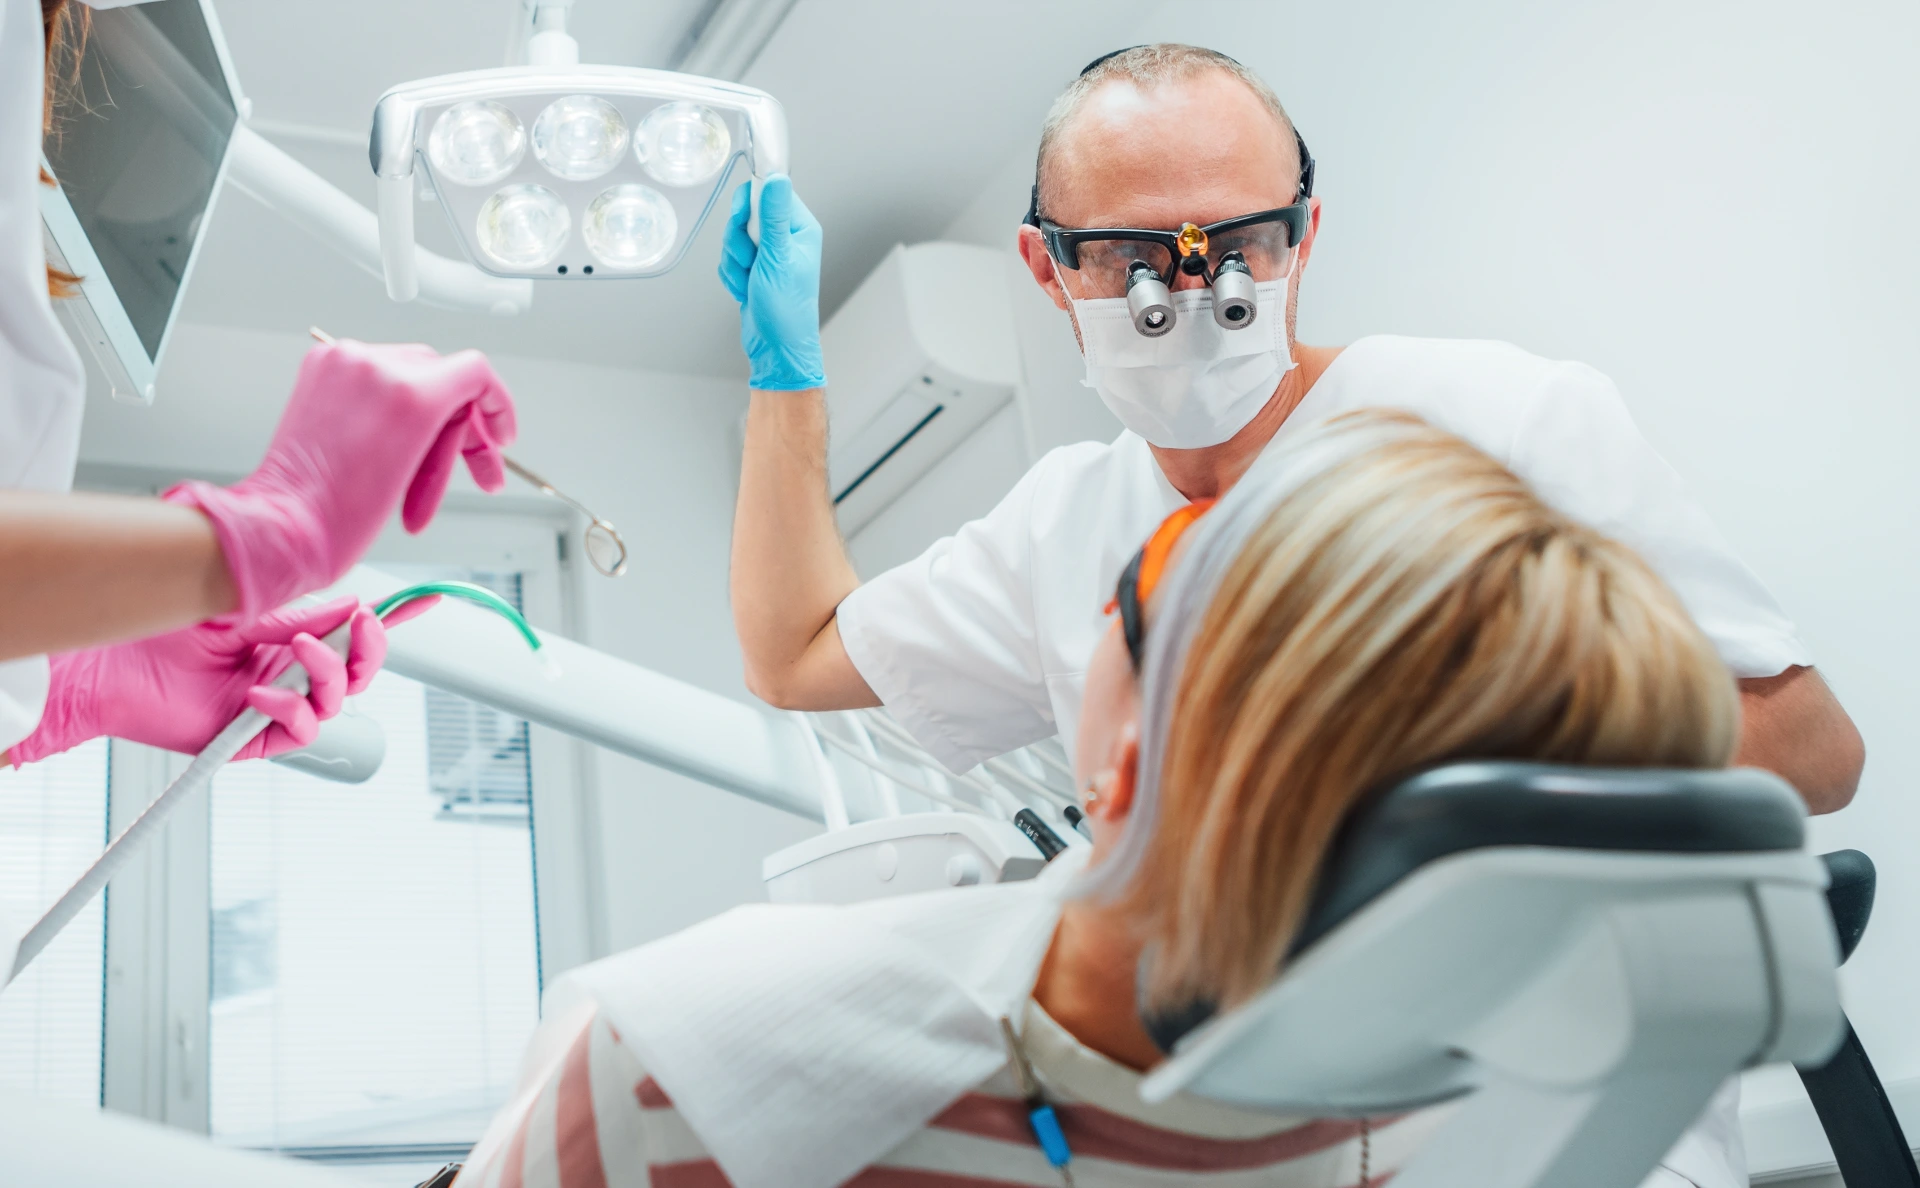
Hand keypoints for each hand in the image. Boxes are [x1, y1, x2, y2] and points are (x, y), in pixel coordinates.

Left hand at [9, 596, 420, 762]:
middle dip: (370, 648)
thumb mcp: (240, 610)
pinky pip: (302, 731)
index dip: (390, 619)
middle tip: (361, 625)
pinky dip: (290, 709)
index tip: (424, 599)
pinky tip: (261, 695)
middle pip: (358, 670)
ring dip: (326, 673)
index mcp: (285, 640)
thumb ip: (296, 613)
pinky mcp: (255, 739)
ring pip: (337, 700)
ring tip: (296, 652)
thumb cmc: (156, 635)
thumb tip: (348, 605)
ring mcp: (274, 707)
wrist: (107, 669)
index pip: (348, 631)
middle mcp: (285, 674)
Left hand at [164, 340, 517, 619]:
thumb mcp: (418, 470)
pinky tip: (392, 460)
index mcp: (407, 391)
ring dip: (425, 432)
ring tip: (420, 486)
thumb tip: (463, 415)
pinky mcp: (321, 374)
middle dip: (460, 430)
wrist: (284, 528)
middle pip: (444, 381)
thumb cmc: (341, 517)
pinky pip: (376, 384)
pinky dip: (392, 419)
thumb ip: (448, 425)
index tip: (500, 436)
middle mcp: (373, 366)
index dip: (497, 406)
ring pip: (412, 384)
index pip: (474, 372)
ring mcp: (342, 366)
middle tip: (474, 472)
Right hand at [718, 174, 826, 390]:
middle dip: (738, 240)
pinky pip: (728, 257)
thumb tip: (776, 178)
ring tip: (750, 282)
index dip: (751, 204)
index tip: (743, 221)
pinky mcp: (752, 267)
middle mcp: (785, 237)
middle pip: (746, 214)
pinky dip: (731, 275)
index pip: (770, 192)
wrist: (776, 348)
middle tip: (749, 261)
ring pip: (733, 237)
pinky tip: (744, 290)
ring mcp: (768, 253)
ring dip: (734, 262)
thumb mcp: (778, 259)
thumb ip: (774, 217)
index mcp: (800, 228)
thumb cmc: (786, 309)